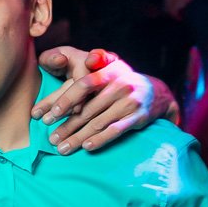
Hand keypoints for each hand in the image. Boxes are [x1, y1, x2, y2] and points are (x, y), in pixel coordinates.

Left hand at [34, 47, 166, 153]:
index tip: (52, 114)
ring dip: (78, 138)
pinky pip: (115, 130)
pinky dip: (100, 139)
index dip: (67, 99)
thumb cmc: (121, 82)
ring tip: (62, 148)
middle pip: (87, 110)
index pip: (84, 85)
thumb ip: (95, 62)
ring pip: (98, 123)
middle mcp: (120, 86)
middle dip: (67, 126)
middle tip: (51, 139)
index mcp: (109, 72)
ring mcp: (130, 103)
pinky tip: (87, 147)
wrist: (156, 94)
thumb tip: (82, 58)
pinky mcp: (138, 118)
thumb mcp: (110, 67)